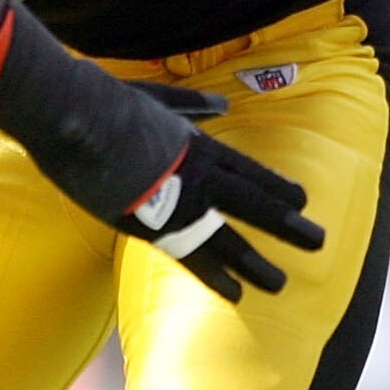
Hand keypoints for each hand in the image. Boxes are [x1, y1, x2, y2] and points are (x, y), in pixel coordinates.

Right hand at [111, 83, 327, 300]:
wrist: (72, 115)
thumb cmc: (104, 99)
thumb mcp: (158, 95)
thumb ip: (192, 104)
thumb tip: (221, 102)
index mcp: (198, 143)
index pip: (249, 170)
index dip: (276, 187)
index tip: (302, 201)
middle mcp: (198, 174)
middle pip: (253, 204)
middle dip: (286, 225)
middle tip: (318, 241)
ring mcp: (177, 202)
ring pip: (229, 238)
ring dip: (257, 263)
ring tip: (281, 283)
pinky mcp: (150, 225)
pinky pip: (191, 257)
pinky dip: (215, 277)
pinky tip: (235, 294)